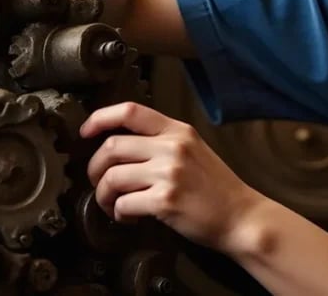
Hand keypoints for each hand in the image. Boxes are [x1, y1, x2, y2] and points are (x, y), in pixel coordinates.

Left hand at [82, 102, 263, 254]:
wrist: (241, 217)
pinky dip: (119, 214)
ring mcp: (169, 173)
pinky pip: (123, 204)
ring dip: (104, 195)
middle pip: (112, 146)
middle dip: (95, 168)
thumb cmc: (217, 188)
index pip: (130, 111)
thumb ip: (163, 142)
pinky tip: (129, 217)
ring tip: (114, 205)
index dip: (100, 119)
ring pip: (112, 177)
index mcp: (178, 131)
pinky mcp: (165, 200)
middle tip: (100, 183)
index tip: (86, 132)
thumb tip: (121, 147)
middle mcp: (173, 147)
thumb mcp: (194, 150)